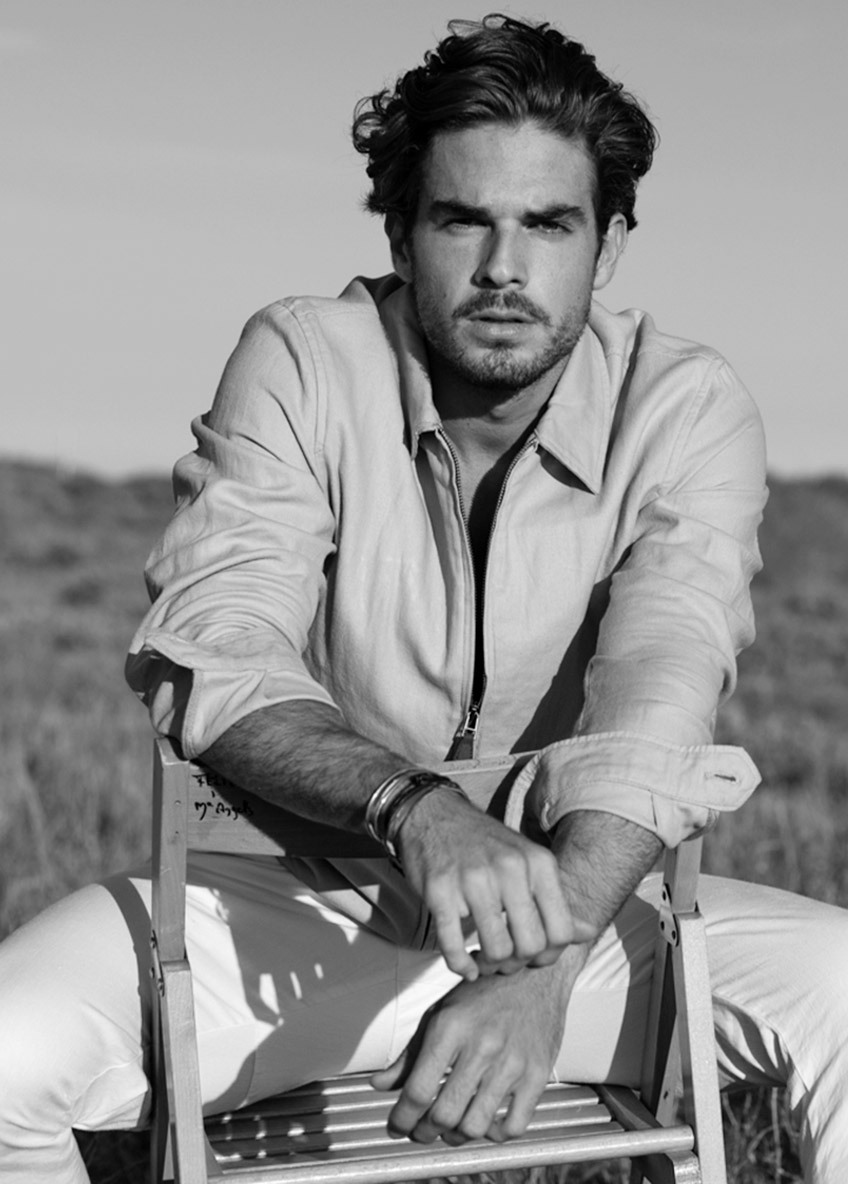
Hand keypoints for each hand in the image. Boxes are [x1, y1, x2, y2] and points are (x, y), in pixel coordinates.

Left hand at [371, 949, 584, 1143]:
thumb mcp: (439, 1013)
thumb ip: (409, 1054)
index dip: (401, 1118)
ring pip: (475, 1126)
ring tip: (449, 1130)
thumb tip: (379, 1085)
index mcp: (451, 1028)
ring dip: (455, 1138)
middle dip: (424, 1132)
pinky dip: (495, 1135)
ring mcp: (512, 1063)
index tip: (395, 1126)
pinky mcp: (538, 1074)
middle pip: (444, 1114)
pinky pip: (514, 1126)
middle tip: (419, 1131)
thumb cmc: (483, 991)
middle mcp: (482, 1046)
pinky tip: (486, 1123)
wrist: (533, 973)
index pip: (418, 1090)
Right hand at [397, 790, 593, 980]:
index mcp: (538, 862)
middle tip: (506, 960)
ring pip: (496, 950)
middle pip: (530, 945)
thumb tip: (588, 932)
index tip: (531, 955)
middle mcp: (510, 868)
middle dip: (518, 963)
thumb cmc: (486, 846)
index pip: (560, 932)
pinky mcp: (439, 891)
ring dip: (491, 965)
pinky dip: (461, 966)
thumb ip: (555, 900)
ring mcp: (473, 879)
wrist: (435, 815)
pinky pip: (454, 946)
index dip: (548, 955)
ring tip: (485, 958)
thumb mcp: (528, 862)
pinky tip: (466, 966)